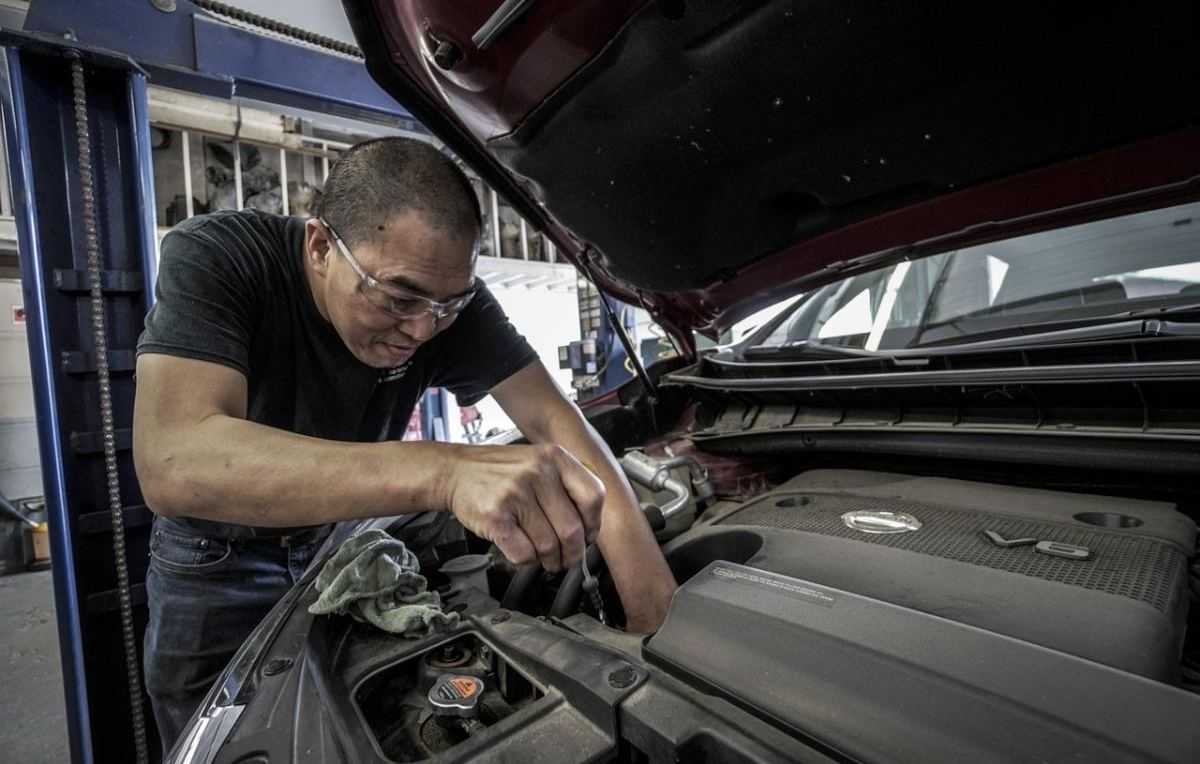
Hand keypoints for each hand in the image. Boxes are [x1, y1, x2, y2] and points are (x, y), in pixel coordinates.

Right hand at [444, 444, 604, 571]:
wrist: (455, 471)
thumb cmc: (499, 472)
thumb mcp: (538, 462)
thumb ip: (566, 486)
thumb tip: (589, 529)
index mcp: (554, 457)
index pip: (593, 496)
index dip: (593, 525)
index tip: (587, 536)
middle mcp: (537, 472)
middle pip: (572, 529)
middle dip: (572, 554)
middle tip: (566, 559)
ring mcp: (515, 493)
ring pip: (548, 546)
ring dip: (548, 560)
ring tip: (544, 558)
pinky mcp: (495, 516)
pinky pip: (524, 553)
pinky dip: (526, 560)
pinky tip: (522, 551)